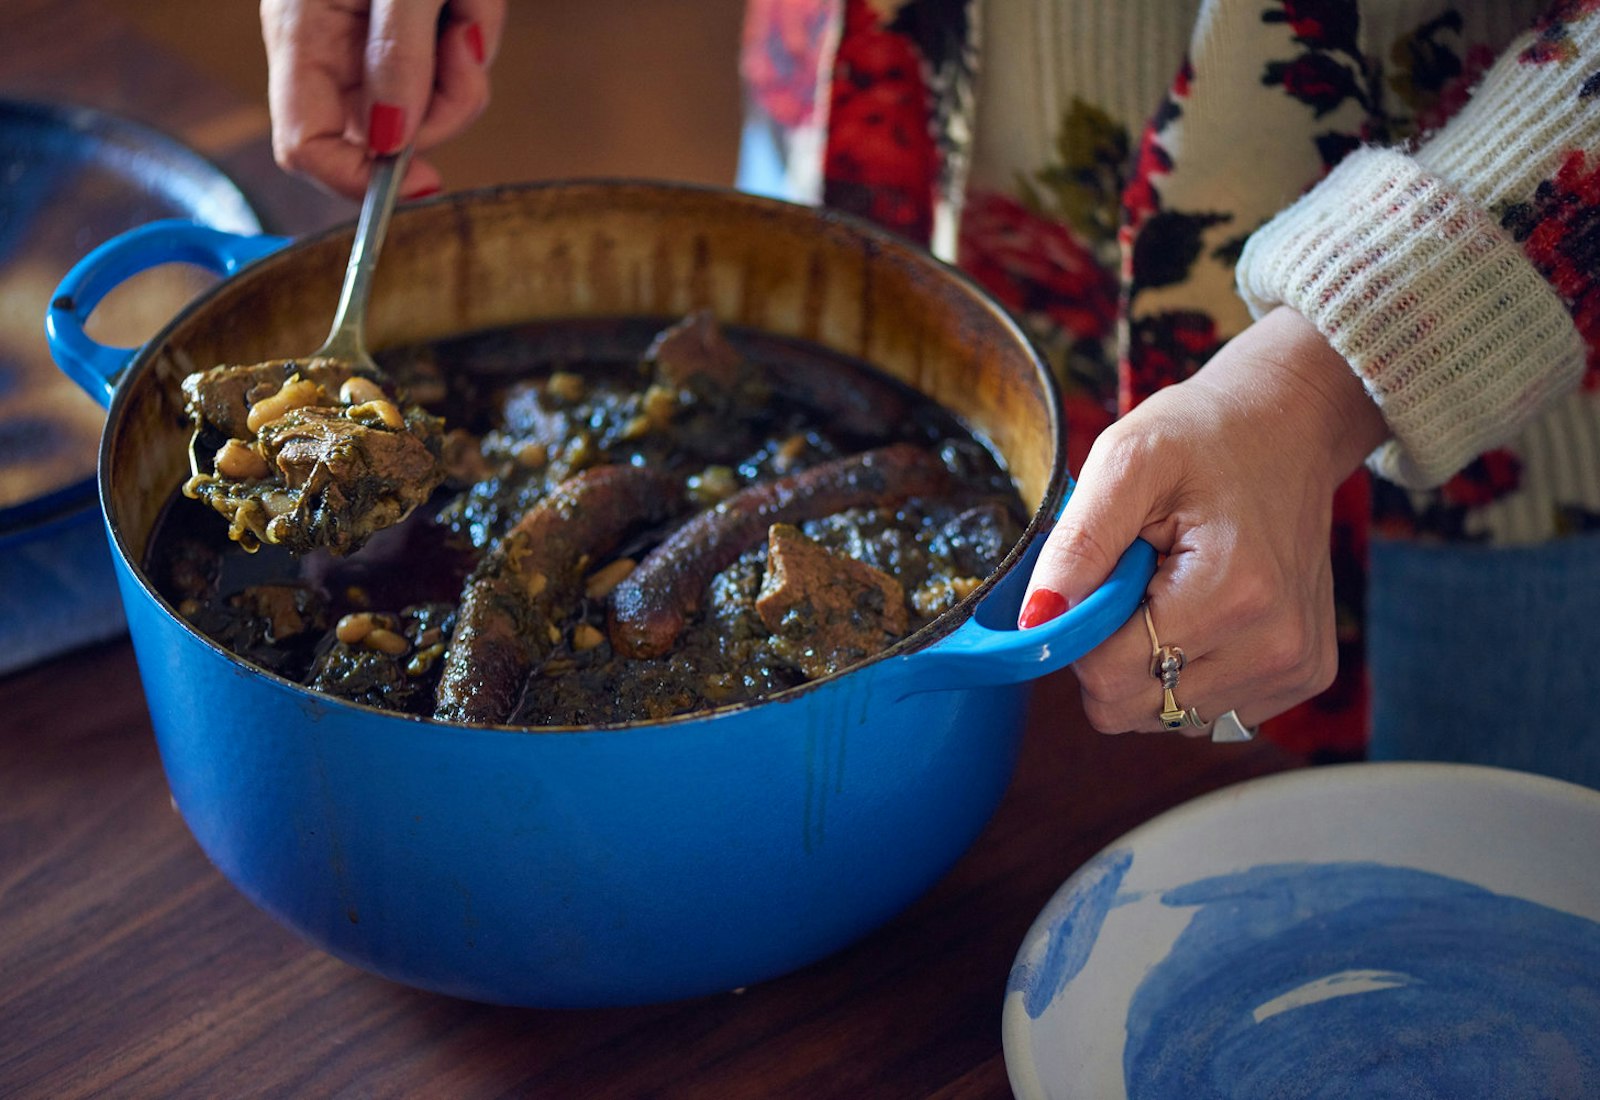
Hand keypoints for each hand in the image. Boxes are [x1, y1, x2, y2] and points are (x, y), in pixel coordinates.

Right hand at [261, 0, 504, 199]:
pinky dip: (474, 31)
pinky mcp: (411, 30)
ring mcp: (371, 42)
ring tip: (463, 1)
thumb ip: (396, 55)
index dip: (360, 181)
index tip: (426, 181)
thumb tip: (391, 140)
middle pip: (387, 136)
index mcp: (302, 33)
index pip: (307, 147)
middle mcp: (332, 45)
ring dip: (466, 63)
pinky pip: (454, 65)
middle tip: (464, 42)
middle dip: (443, 105)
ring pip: (433, 104)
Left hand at [1018, 306, 1387, 733]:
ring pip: (1167, 716)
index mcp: (1234, 593)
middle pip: (1135, 707)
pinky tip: (1202, 612)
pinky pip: (1207, 711)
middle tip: (1137, 580)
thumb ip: (1078, 543)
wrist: (1287, 425)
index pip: (1110, 676)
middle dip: (1113, 652)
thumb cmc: (1203, 436)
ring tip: (1174, 590)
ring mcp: (1295, 667)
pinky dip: (1187, 670)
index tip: (1103, 577)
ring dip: (1151, 661)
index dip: (1082, 632)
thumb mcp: (1125, 461)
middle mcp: (1277, 645)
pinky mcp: (1304, 676)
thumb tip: (1037, 621)